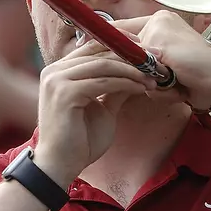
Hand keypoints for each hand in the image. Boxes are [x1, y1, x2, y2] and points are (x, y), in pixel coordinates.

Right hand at [31, 39, 162, 183]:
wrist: (61, 166)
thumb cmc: (79, 142)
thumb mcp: (102, 109)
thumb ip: (115, 89)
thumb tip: (136, 73)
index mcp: (60, 72)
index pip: (92, 46)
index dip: (120, 44)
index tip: (145, 50)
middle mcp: (54, 71)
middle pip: (98, 51)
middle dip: (130, 55)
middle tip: (155, 61)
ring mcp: (57, 80)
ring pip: (103, 65)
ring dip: (132, 70)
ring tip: (152, 77)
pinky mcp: (65, 93)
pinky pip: (103, 81)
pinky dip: (125, 83)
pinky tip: (142, 88)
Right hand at [106, 11, 210, 110]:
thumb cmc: (197, 61)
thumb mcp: (162, 46)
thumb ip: (134, 46)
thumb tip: (111, 43)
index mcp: (156, 21)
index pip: (121, 29)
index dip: (111, 42)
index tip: (97, 52)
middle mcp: (158, 38)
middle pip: (129, 58)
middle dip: (144, 71)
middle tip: (160, 74)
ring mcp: (162, 59)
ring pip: (139, 76)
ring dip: (157, 85)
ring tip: (174, 83)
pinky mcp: (166, 77)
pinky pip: (150, 87)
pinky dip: (164, 93)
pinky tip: (178, 91)